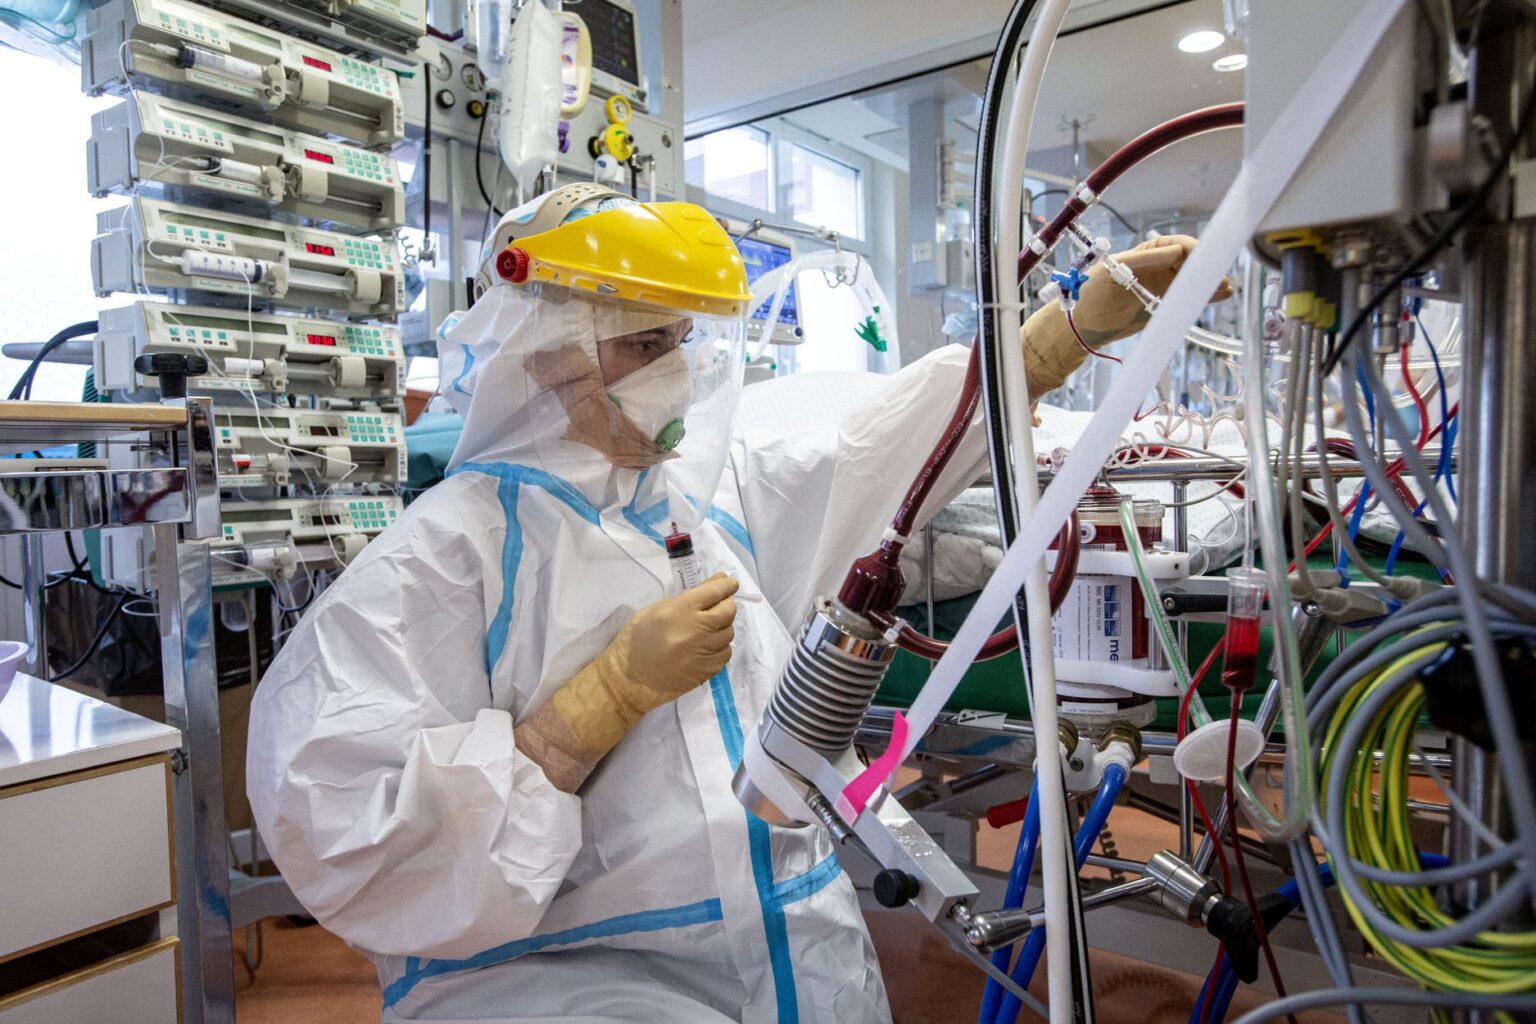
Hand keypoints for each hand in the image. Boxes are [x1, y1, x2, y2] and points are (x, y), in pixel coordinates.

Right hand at [597, 573, 738, 721]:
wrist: (631, 678)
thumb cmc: (638, 639)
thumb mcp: (657, 610)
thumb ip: (688, 597)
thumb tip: (714, 584)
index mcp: (680, 610)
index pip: (714, 592)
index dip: (726, 585)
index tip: (730, 583)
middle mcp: (696, 630)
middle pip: (728, 611)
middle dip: (726, 605)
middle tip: (718, 606)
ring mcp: (704, 651)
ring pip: (728, 633)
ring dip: (722, 628)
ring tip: (706, 629)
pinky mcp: (708, 670)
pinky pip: (725, 653)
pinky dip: (720, 647)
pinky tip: (705, 647)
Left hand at [1067, 234, 1232, 340]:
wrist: (1083, 326)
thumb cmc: (1090, 294)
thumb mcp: (1112, 273)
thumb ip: (1143, 262)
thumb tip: (1176, 251)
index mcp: (1146, 253)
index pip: (1175, 245)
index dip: (1191, 248)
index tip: (1201, 256)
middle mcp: (1159, 267)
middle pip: (1190, 262)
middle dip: (1205, 267)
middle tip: (1219, 276)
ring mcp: (1165, 286)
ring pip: (1194, 280)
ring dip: (1210, 282)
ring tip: (1225, 288)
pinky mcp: (1167, 304)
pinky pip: (1190, 297)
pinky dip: (1205, 296)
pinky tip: (1221, 295)